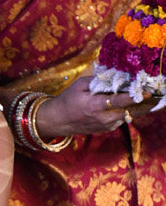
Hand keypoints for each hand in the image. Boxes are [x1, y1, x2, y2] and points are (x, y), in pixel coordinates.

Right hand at [35, 76, 157, 139]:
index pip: (120, 101)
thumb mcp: (80, 84)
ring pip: (128, 115)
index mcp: (95, 105)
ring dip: (133, 106)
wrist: (58, 120)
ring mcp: (106, 125)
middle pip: (130, 110)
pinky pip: (121, 119)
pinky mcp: (107, 129)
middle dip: (140, 101)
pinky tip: (120, 106)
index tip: (147, 91)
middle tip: (147, 92)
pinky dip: (124, 112)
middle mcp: (103, 118)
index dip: (135, 96)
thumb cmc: (68, 100)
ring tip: (134, 97)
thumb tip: (116, 76)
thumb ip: (99, 80)